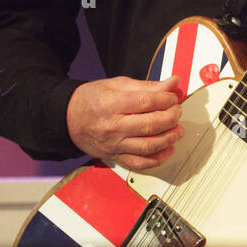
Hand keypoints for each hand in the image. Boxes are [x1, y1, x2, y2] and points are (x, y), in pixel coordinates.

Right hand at [66, 75, 185, 169]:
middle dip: (171, 118)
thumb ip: (147, 86)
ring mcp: (114, 145)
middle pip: (150, 125)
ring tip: (177, 130)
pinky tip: (167, 149)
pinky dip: (158, 159)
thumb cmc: (92, 99)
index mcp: (112, 104)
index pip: (146, 102)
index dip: (166, 99)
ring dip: (169, 139)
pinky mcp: (115, 157)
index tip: (173, 97)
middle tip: (177, 112)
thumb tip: (172, 83)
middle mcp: (112, 127)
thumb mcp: (117, 84)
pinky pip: (139, 163)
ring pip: (147, 147)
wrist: (68, 118)